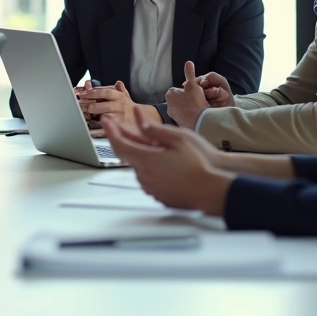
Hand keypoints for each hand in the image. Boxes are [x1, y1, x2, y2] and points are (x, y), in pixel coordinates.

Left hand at [78, 80, 158, 127]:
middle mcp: (119, 107)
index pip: (106, 92)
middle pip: (104, 105)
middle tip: (81, 105)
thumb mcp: (125, 96)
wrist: (144, 120)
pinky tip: (89, 131)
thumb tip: (118, 83)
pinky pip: (107, 130)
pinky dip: (97, 131)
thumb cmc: (129, 108)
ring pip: (105, 117)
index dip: (95, 92)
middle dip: (91, 106)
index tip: (85, 93)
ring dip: (93, 117)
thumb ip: (119, 89)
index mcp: (120, 97)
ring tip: (83, 116)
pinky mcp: (119, 129)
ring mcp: (119, 118)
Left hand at [102, 118, 232, 214]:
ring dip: (141, 155)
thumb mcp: (179, 139)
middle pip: (128, 155)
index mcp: (146, 160)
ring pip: (139, 166)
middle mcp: (144, 175)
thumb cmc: (199, 165)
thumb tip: (141, 125)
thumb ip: (156, 131)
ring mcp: (150, 187)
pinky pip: (149, 178)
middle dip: (124, 139)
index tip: (106, 121)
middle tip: (121, 126)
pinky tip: (164, 163)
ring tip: (151, 145)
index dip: (111, 131)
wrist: (209, 191)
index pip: (120, 144)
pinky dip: (150, 168)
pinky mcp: (157, 195)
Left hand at [165, 61, 227, 125]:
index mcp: (170, 94)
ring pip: (182, 108)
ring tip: (198, 108)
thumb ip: (190, 73)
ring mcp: (172, 115)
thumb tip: (188, 62)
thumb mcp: (193, 84)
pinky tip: (196, 115)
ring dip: (188, 107)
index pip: (178, 89)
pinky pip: (184, 117)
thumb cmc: (195, 101)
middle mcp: (168, 105)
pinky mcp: (177, 123)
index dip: (188, 90)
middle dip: (187, 99)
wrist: (198, 120)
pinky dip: (189, 115)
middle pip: (179, 99)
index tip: (195, 93)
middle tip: (198, 100)